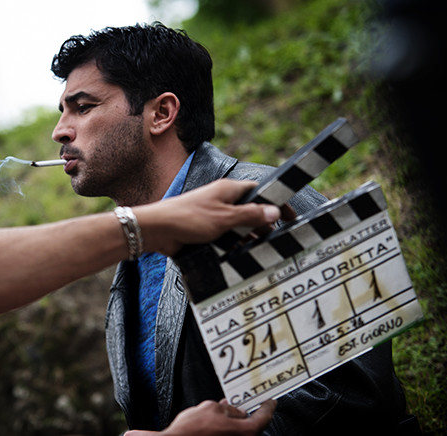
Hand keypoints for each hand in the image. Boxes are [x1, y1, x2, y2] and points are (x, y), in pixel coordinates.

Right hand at [125, 399, 276, 435]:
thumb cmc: (192, 430)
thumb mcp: (211, 408)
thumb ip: (227, 407)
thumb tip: (232, 409)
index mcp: (245, 432)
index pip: (263, 418)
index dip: (268, 407)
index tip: (271, 401)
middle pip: (252, 426)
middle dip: (248, 413)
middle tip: (247, 403)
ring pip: (240, 432)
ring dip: (236, 421)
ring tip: (227, 410)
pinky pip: (231, 435)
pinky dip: (228, 428)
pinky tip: (219, 421)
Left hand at [135, 179, 285, 255]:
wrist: (156, 230)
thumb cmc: (187, 218)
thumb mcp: (225, 218)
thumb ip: (250, 215)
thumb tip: (274, 212)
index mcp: (229, 190)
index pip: (260, 191)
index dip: (276, 201)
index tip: (290, 215)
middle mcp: (222, 200)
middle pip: (251, 211)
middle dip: (264, 224)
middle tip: (278, 239)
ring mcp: (213, 216)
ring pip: (239, 226)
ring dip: (249, 237)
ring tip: (262, 250)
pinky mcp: (205, 231)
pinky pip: (226, 238)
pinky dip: (234, 245)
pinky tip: (241, 256)